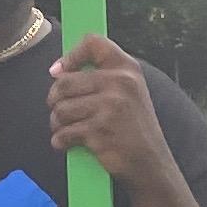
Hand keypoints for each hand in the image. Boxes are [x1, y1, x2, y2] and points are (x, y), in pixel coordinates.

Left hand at [47, 34, 174, 187]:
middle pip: (64, 81)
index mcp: (127, 69)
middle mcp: (120, 83)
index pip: (93, 42)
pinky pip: (64, 132)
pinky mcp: (99, 131)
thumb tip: (57, 71)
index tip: (59, 71)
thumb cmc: (134, 128)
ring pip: (60, 109)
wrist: (151, 164)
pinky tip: (67, 144)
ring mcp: (110, 107)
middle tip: (60, 111)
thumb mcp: (130, 92)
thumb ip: (102, 76)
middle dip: (55, 99)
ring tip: (66, 129)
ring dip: (57, 122)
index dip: (71, 55)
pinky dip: (60, 141)